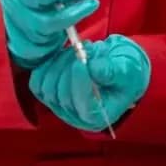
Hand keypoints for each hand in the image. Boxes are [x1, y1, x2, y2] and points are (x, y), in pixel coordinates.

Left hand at [29, 35, 149, 131]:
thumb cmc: (125, 72)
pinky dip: (46, 66)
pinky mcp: (49, 93)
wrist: (116, 68)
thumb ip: (113, 72)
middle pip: (62, 95)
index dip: (80, 83)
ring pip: (47, 87)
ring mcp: (59, 106)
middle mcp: (75, 116)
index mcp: (98, 116)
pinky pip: (37, 82)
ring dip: (60, 64)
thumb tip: (94, 69)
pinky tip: (63, 55)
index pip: (83, 104)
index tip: (82, 62)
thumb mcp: (128, 71)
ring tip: (77, 50)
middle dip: (70, 69)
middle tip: (84, 49)